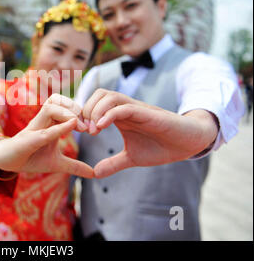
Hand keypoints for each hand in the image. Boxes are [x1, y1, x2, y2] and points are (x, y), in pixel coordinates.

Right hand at [0, 94, 93, 177]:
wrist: (7, 163)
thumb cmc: (31, 158)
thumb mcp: (57, 164)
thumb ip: (75, 166)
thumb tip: (94, 174)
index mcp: (50, 123)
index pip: (65, 105)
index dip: (79, 110)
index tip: (92, 126)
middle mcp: (42, 122)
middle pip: (58, 100)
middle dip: (74, 108)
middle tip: (87, 124)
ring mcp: (34, 129)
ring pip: (50, 108)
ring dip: (67, 113)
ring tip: (78, 125)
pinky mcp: (28, 141)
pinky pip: (44, 131)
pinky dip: (59, 128)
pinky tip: (72, 126)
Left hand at [82, 89, 218, 177]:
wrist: (187, 144)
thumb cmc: (161, 147)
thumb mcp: (132, 158)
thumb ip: (113, 163)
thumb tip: (95, 173)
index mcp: (119, 116)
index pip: (94, 103)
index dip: (83, 114)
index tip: (79, 132)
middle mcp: (126, 109)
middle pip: (98, 94)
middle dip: (86, 110)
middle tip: (85, 130)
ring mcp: (136, 109)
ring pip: (110, 96)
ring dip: (96, 110)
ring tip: (94, 131)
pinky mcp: (147, 113)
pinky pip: (125, 107)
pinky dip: (110, 114)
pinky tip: (102, 127)